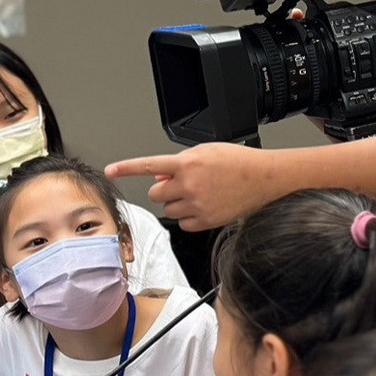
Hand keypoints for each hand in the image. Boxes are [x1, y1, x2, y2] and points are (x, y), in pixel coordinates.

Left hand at [106, 143, 277, 230]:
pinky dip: (189, 217)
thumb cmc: (238, 162)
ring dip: (177, 203)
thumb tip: (162, 176)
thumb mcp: (206, 152)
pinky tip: (204, 206)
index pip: (149, 165)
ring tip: (199, 194)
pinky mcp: (205, 221)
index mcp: (187, 163)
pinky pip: (182, 223)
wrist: (264, 179)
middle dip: (165, 190)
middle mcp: (189, 184)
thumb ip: (180, 162)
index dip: (126, 168)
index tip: (111, 171)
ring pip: (168, 210)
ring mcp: (196, 204)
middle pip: (156, 193)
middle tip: (183, 184)